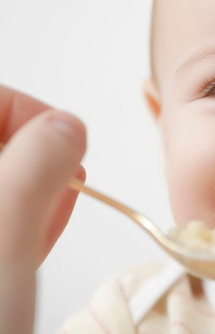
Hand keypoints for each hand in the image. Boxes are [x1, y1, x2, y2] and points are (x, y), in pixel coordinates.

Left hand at [0, 84, 85, 332]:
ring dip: (27, 188)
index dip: (24, 113)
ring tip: (58, 210)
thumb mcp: (3, 242)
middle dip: (31, 154)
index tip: (67, 145)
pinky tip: (37, 234)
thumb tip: (65, 125)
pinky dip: (16, 216)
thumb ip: (39, 164)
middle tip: (67, 180)